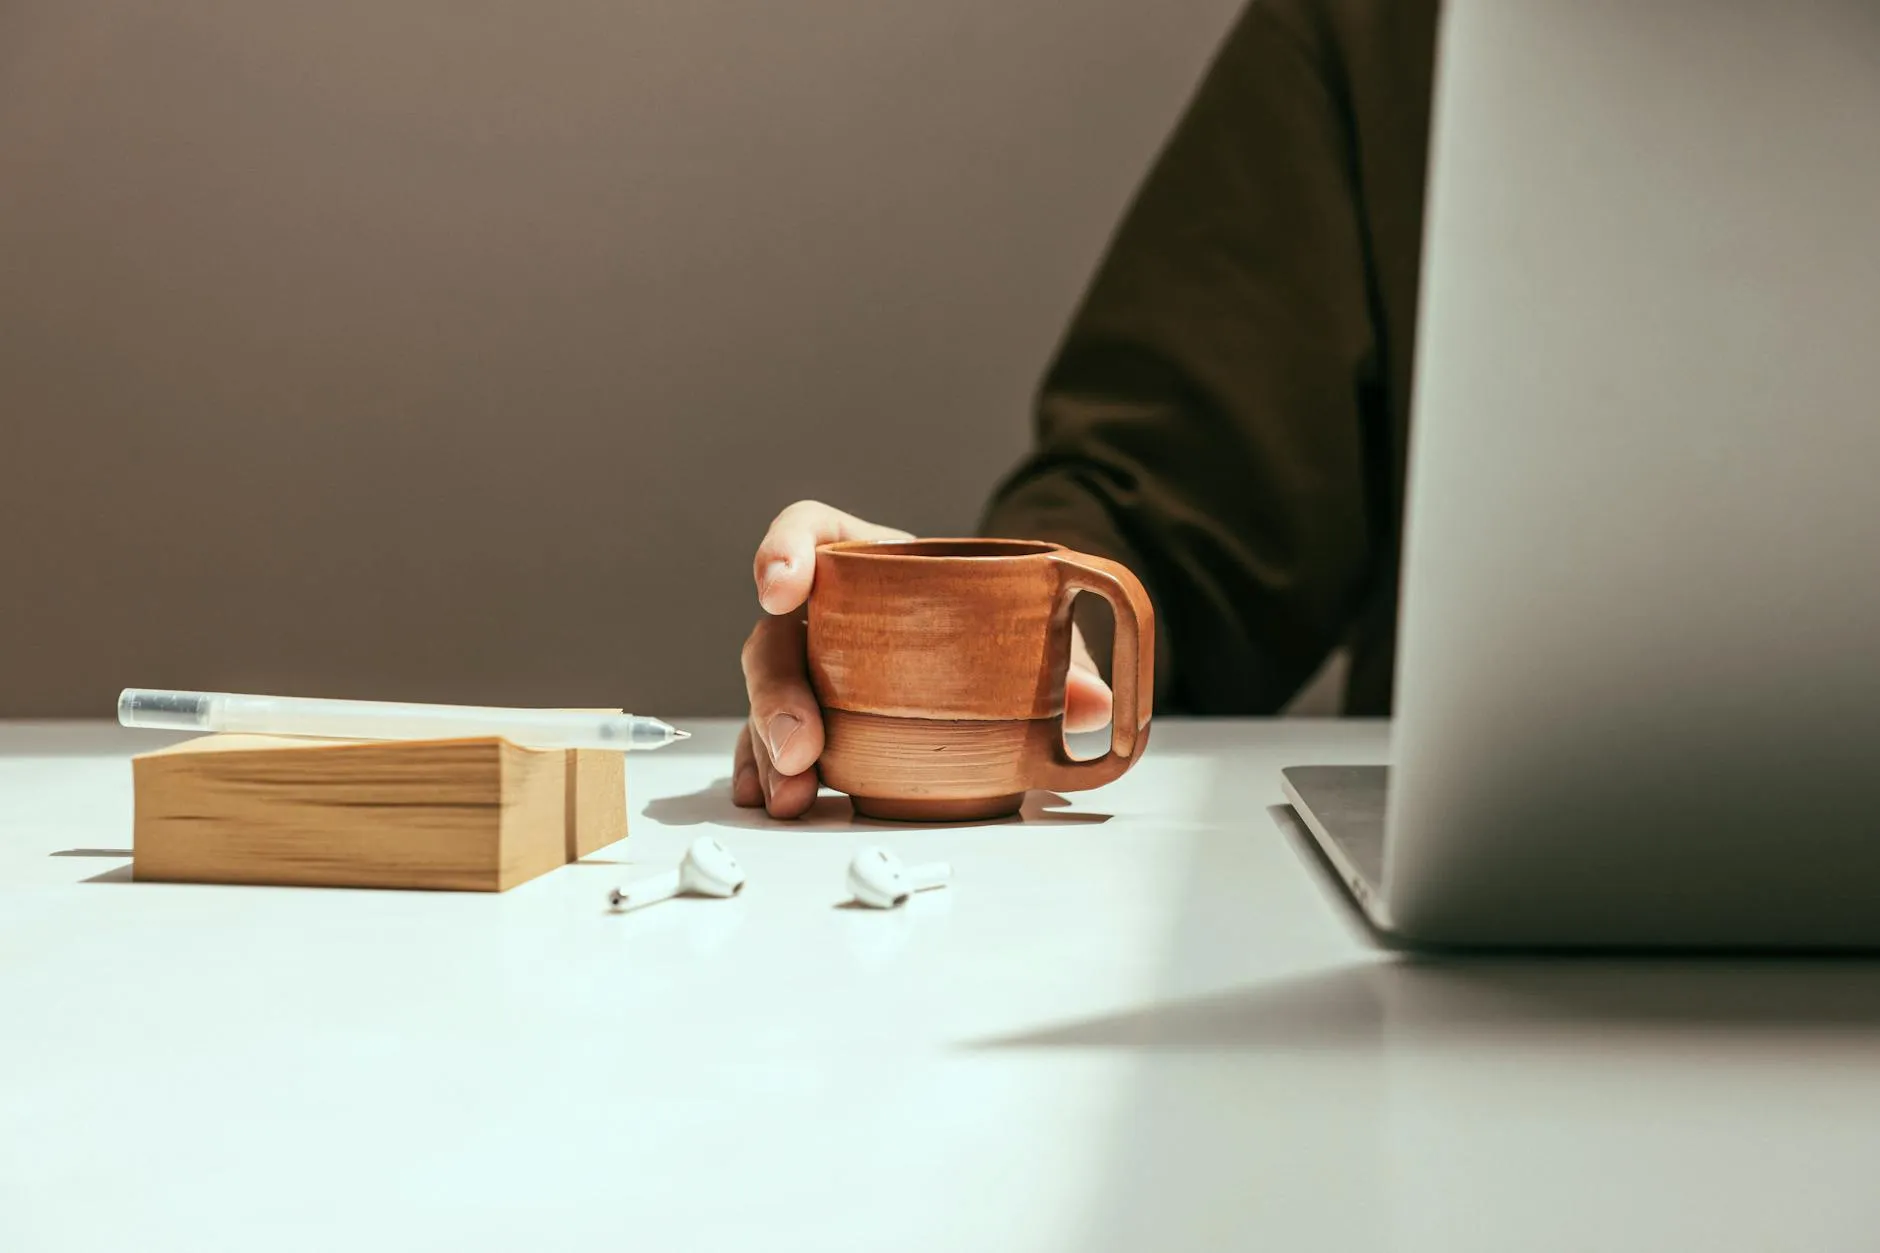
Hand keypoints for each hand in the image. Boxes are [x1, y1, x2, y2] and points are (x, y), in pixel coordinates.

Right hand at [734, 500, 1113, 817]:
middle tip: (801, 744)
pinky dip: (766, 772)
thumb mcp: (1034, 631)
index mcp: (872, 562)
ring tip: (793, 793)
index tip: (781, 587)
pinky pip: (770, 742)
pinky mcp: (813, 721)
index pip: (812, 530)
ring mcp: (813, 670)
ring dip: (767, 746)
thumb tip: (1091, 703)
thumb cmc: (997, 628)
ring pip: (768, 696)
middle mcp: (828, 613)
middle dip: (777, 692)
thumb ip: (1063, 658)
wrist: (997, 661)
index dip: (785, 549)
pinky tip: (770, 798)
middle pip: (777, 634)